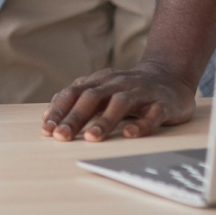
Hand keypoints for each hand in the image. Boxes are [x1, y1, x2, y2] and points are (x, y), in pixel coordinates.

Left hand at [41, 62, 195, 141]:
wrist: (168, 76)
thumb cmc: (127, 89)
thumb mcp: (101, 90)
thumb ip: (77, 101)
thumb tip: (48, 118)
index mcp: (99, 81)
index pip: (73, 93)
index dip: (59, 110)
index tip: (46, 129)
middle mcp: (116, 83)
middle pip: (92, 97)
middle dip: (75, 117)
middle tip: (61, 136)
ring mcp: (140, 92)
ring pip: (119, 103)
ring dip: (104, 121)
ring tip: (91, 138)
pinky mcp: (162, 103)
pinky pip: (152, 113)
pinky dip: (141, 124)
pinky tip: (129, 134)